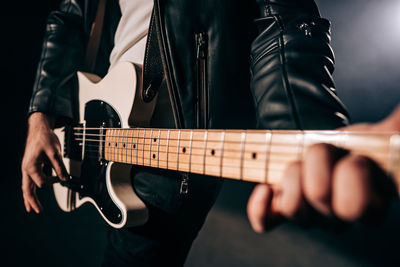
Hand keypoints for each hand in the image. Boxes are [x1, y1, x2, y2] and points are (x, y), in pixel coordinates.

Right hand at [21, 112, 68, 212]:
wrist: (39, 128)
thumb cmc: (45, 138)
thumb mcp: (55, 152)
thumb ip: (60, 167)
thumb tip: (65, 179)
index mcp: (31, 166)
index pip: (42, 182)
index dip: (53, 182)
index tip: (61, 177)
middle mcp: (26, 168)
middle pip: (27, 189)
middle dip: (32, 201)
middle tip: (37, 211)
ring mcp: (27, 168)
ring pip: (27, 187)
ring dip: (30, 198)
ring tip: (32, 209)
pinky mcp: (30, 166)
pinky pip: (29, 181)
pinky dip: (31, 189)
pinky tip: (33, 193)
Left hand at [247, 106, 399, 232]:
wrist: (338, 151)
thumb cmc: (363, 146)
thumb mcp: (387, 137)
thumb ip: (397, 132)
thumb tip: (399, 127)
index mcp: (370, 207)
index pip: (355, 206)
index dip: (351, 173)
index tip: (356, 156)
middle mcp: (339, 218)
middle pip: (318, 196)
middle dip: (317, 163)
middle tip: (326, 152)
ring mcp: (310, 215)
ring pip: (292, 207)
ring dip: (292, 174)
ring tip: (302, 162)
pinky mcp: (284, 206)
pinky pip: (267, 221)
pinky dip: (260, 208)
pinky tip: (264, 190)